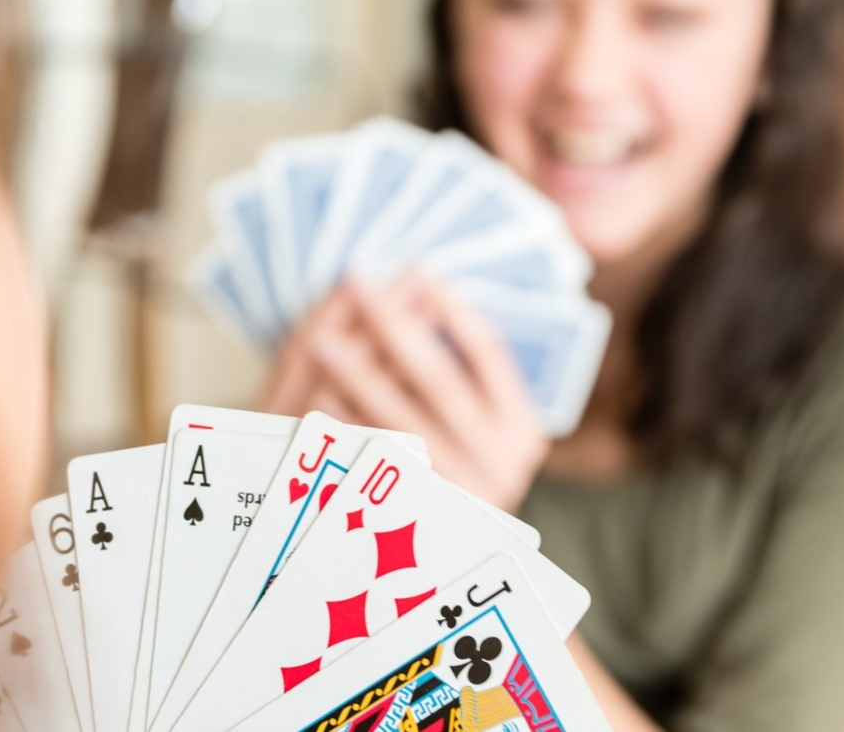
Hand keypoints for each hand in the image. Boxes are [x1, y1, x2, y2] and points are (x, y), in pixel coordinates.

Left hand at [260, 270, 548, 512]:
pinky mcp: (415, 523)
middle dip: (395, 325)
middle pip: (439, 379)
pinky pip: (373, 466)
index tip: (422, 269)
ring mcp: (458, 497)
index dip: (455, 309)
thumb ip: (463, 375)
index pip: (491, 354)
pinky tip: (321, 398)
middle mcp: (500, 466)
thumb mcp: (483, 432)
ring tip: (324, 340)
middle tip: (360, 283)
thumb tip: (421, 287)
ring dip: (358, 374)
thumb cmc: (464, 482)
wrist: (457, 574)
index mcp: (523, 433)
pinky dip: (345, 428)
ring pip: (401, 422)